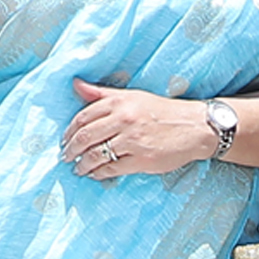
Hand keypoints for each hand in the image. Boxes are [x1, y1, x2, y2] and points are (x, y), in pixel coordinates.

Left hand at [63, 82, 216, 182]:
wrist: (194, 127)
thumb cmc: (161, 111)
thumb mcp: (132, 96)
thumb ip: (101, 93)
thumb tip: (75, 84)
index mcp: (119, 102)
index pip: (83, 117)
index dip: (70, 131)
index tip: (65, 140)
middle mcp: (124, 119)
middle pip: (86, 137)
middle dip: (71, 150)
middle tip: (65, 157)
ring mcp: (132, 141)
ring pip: (95, 155)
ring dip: (82, 165)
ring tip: (78, 169)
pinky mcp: (141, 160)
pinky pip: (111, 169)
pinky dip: (99, 174)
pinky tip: (95, 174)